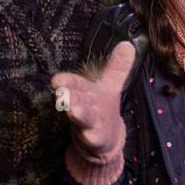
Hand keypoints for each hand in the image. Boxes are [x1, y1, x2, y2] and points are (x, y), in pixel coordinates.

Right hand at [51, 42, 134, 161]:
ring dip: (77, 115)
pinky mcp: (95, 140)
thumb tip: (128, 44)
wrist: (103, 139)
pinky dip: (90, 137)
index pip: (73, 83)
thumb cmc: (101, 107)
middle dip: (69, 97)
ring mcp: (87, 124)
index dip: (66, 82)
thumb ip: (118, 67)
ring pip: (81, 119)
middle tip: (63, 95)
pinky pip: (92, 139)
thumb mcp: (110, 85)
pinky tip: (90, 136)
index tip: (56, 80)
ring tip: (74, 111)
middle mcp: (83, 106)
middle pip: (74, 100)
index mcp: (85, 91)